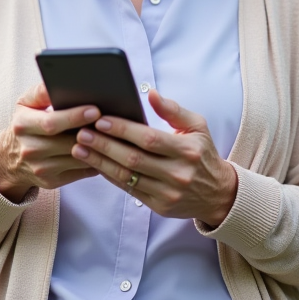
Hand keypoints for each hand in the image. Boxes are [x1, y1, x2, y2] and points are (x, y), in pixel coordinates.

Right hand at [0, 82, 100, 201]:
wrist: (10, 158)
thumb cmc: (25, 124)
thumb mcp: (25, 103)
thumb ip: (41, 92)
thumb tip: (57, 83)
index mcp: (23, 126)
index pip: (51, 123)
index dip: (75, 117)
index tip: (95, 110)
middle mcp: (30, 149)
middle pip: (68, 142)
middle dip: (92, 132)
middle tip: (111, 122)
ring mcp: (41, 168)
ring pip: (78, 159)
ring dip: (97, 147)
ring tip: (112, 135)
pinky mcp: (52, 181)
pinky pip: (81, 172)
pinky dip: (96, 161)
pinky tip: (105, 150)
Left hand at [70, 89, 237, 225]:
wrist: (218, 194)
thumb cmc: (202, 154)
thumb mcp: (197, 127)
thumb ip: (173, 110)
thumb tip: (152, 94)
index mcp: (187, 150)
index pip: (149, 139)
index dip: (123, 129)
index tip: (101, 119)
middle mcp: (178, 173)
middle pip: (133, 158)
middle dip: (104, 144)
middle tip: (82, 132)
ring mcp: (168, 192)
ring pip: (127, 176)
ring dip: (100, 161)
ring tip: (80, 148)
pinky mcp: (159, 206)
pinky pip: (129, 189)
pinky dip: (109, 176)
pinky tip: (94, 164)